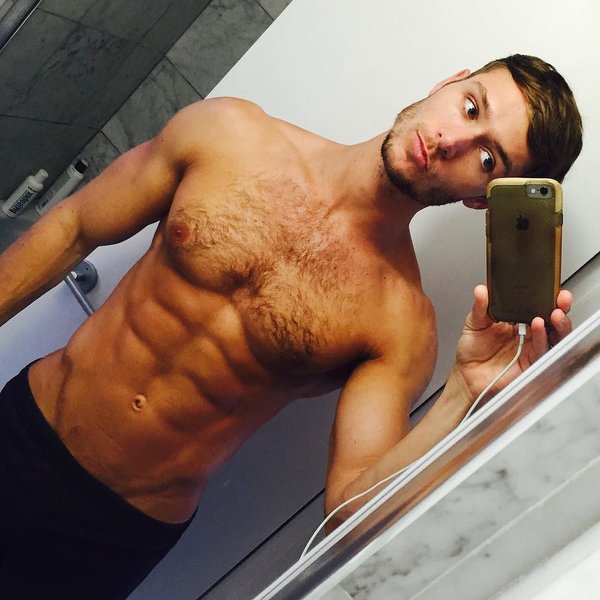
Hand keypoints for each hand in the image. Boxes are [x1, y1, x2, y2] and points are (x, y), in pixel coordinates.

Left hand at [454, 285, 572, 400]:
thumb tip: (481, 290)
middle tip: (560, 299)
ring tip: (553, 313)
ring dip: (557, 324)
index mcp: (516, 320)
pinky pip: (541, 350)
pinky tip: (538, 326)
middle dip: (560, 308)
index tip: (550, 288)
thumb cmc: (472, 351)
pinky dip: (542, 338)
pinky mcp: (531, 362)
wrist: (468, 375)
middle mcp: (528, 333)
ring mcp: (531, 348)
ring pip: (554, 335)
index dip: (546, 297)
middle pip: (551, 319)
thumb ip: (480, 307)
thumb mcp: (474, 323)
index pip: (537, 306)